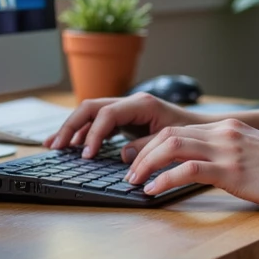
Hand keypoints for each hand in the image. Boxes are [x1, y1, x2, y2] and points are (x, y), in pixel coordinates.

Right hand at [46, 94, 195, 156]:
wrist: (203, 128)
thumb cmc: (190, 134)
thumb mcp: (171, 140)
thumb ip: (147, 145)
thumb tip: (123, 154)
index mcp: (141, 104)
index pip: (107, 113)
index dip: (93, 134)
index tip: (86, 155)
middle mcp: (131, 103)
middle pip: (91, 108)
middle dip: (71, 126)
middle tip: (56, 146)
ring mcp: (126, 110)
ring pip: (91, 114)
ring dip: (72, 128)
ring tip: (54, 145)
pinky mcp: (126, 120)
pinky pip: (98, 122)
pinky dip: (84, 133)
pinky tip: (74, 145)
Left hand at [121, 116, 258, 212]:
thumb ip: (238, 157)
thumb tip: (220, 171)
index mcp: (232, 128)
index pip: (180, 129)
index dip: (153, 144)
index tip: (138, 161)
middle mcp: (226, 133)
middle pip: (168, 134)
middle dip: (142, 153)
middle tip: (127, 172)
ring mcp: (229, 150)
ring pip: (171, 147)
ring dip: (146, 165)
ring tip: (133, 182)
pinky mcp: (233, 170)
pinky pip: (187, 170)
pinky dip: (164, 180)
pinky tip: (153, 192)